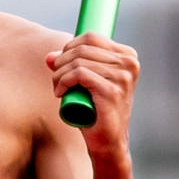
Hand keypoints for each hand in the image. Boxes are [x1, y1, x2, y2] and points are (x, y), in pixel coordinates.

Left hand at [46, 32, 140, 161]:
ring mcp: (122, 77)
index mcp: (128, 57)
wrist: (109, 142)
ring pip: (78, 62)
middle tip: (55, 79)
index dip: (69, 47)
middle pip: (83, 48)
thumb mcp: (85, 84)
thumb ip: (70, 66)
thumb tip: (49, 56)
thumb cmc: (97, 111)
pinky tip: (59, 92)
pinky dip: (63, 81)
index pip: (92, 37)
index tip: (60, 65)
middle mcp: (129, 64)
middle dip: (61, 62)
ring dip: (59, 74)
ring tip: (57, 88)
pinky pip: (79, 74)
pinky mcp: (111, 91)